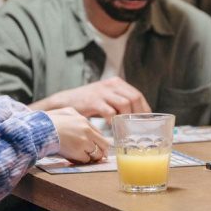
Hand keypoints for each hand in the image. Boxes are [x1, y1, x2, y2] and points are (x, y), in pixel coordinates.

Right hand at [34, 77, 151, 118]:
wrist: (65, 101)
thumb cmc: (89, 103)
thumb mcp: (107, 97)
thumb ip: (120, 103)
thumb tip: (137, 117)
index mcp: (117, 83)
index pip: (137, 95)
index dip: (144, 108)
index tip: (146, 121)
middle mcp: (112, 85)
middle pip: (134, 98)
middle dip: (138, 114)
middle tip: (137, 127)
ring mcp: (102, 92)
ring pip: (125, 104)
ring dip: (127, 118)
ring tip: (126, 128)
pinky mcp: (93, 101)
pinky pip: (109, 112)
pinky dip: (113, 121)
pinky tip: (112, 127)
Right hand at [47, 107, 110, 163]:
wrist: (40, 130)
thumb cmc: (49, 122)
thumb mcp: (65, 112)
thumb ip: (75, 115)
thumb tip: (81, 119)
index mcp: (85, 121)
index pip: (100, 134)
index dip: (99, 142)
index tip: (98, 147)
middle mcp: (87, 131)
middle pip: (104, 145)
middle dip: (101, 151)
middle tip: (98, 156)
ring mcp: (84, 142)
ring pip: (96, 154)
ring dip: (91, 157)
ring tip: (84, 158)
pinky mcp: (78, 152)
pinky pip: (86, 160)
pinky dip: (82, 161)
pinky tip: (75, 158)